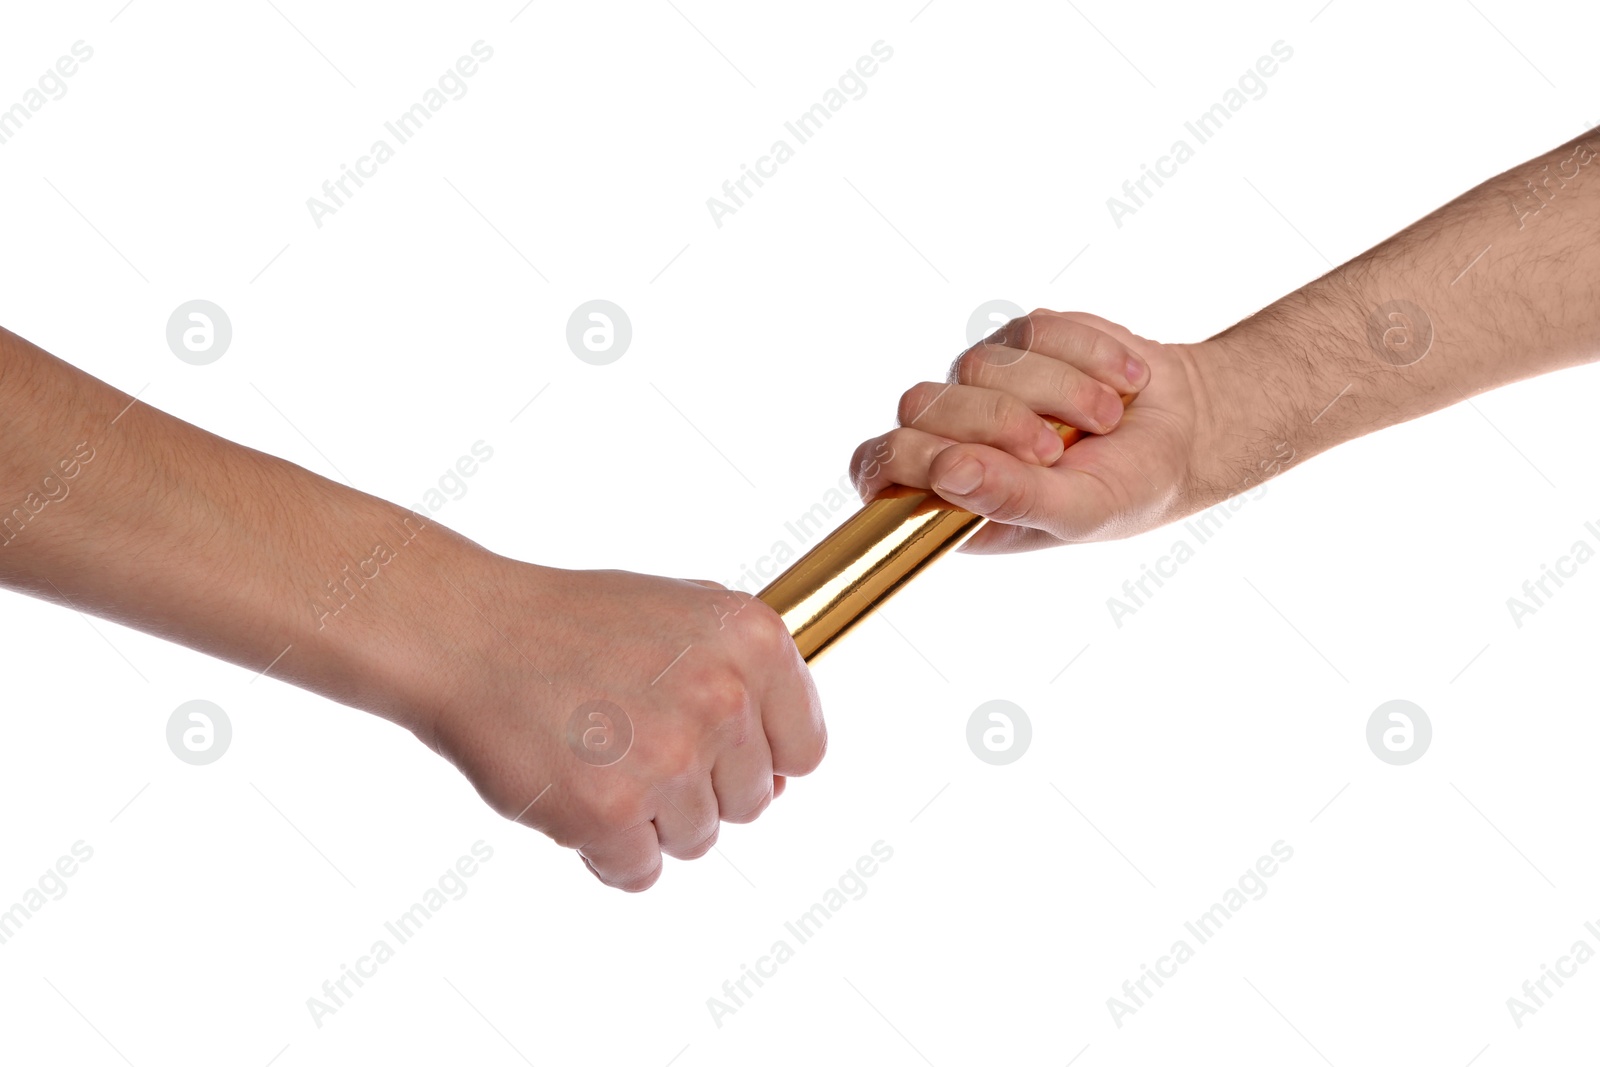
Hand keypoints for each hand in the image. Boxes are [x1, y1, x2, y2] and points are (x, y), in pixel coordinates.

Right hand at [414, 559, 824, 891]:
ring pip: (697, 840)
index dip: (759, 758)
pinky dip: (607, 853)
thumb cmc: (573, 623)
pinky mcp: (612, 814)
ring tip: (598, 759)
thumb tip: (787, 769)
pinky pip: (639, 872)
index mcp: (755, 643)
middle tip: (634, 744)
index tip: (715, 750)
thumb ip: (747, 673)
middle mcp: (724, 699)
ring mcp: (670, 760)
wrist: (470, 635)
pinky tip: (573, 796)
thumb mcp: (683, 610)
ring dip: (651, 820)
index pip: (805, 750)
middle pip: (752, 803)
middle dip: (699, 788)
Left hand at [852, 309, 1237, 552]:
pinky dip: (1086, 354)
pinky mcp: (1022, 338)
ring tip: (1104, 420)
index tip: (955, 463)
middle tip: (1056, 451)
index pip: (877, 467)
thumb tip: (946, 473)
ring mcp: (984, 384)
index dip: (903, 458)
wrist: (1187, 431)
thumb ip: (1011, 499)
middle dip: (996, 425)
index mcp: (950, 497)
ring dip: (1056, 393)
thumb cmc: (1128, 488)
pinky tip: (1121, 381)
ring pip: (978, 365)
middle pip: (919, 405)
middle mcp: (954, 437)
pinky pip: (1031, 330)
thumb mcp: (1078, 511)